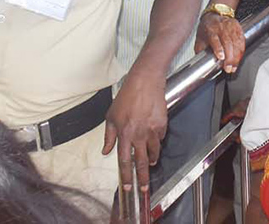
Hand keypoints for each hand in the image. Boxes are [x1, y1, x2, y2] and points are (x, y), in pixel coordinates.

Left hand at [102, 68, 167, 198]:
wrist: (145, 81)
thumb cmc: (127, 95)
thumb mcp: (111, 115)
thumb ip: (108, 136)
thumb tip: (106, 150)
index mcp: (123, 133)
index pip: (124, 161)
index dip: (126, 176)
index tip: (128, 187)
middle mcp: (138, 134)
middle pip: (141, 162)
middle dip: (143, 178)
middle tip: (145, 187)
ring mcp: (151, 130)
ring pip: (154, 152)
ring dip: (151, 160)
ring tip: (150, 163)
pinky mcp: (162, 124)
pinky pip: (160, 138)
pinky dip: (157, 141)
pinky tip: (154, 139)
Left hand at [193, 12, 244, 73]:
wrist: (215, 14)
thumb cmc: (207, 28)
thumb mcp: (199, 39)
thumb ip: (200, 51)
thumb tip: (199, 64)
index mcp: (210, 30)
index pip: (214, 39)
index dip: (218, 48)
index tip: (221, 57)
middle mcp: (221, 27)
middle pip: (227, 42)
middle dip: (229, 58)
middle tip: (228, 68)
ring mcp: (231, 26)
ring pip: (236, 42)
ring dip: (236, 56)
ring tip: (234, 67)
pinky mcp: (238, 26)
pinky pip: (242, 40)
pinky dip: (241, 51)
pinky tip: (239, 58)